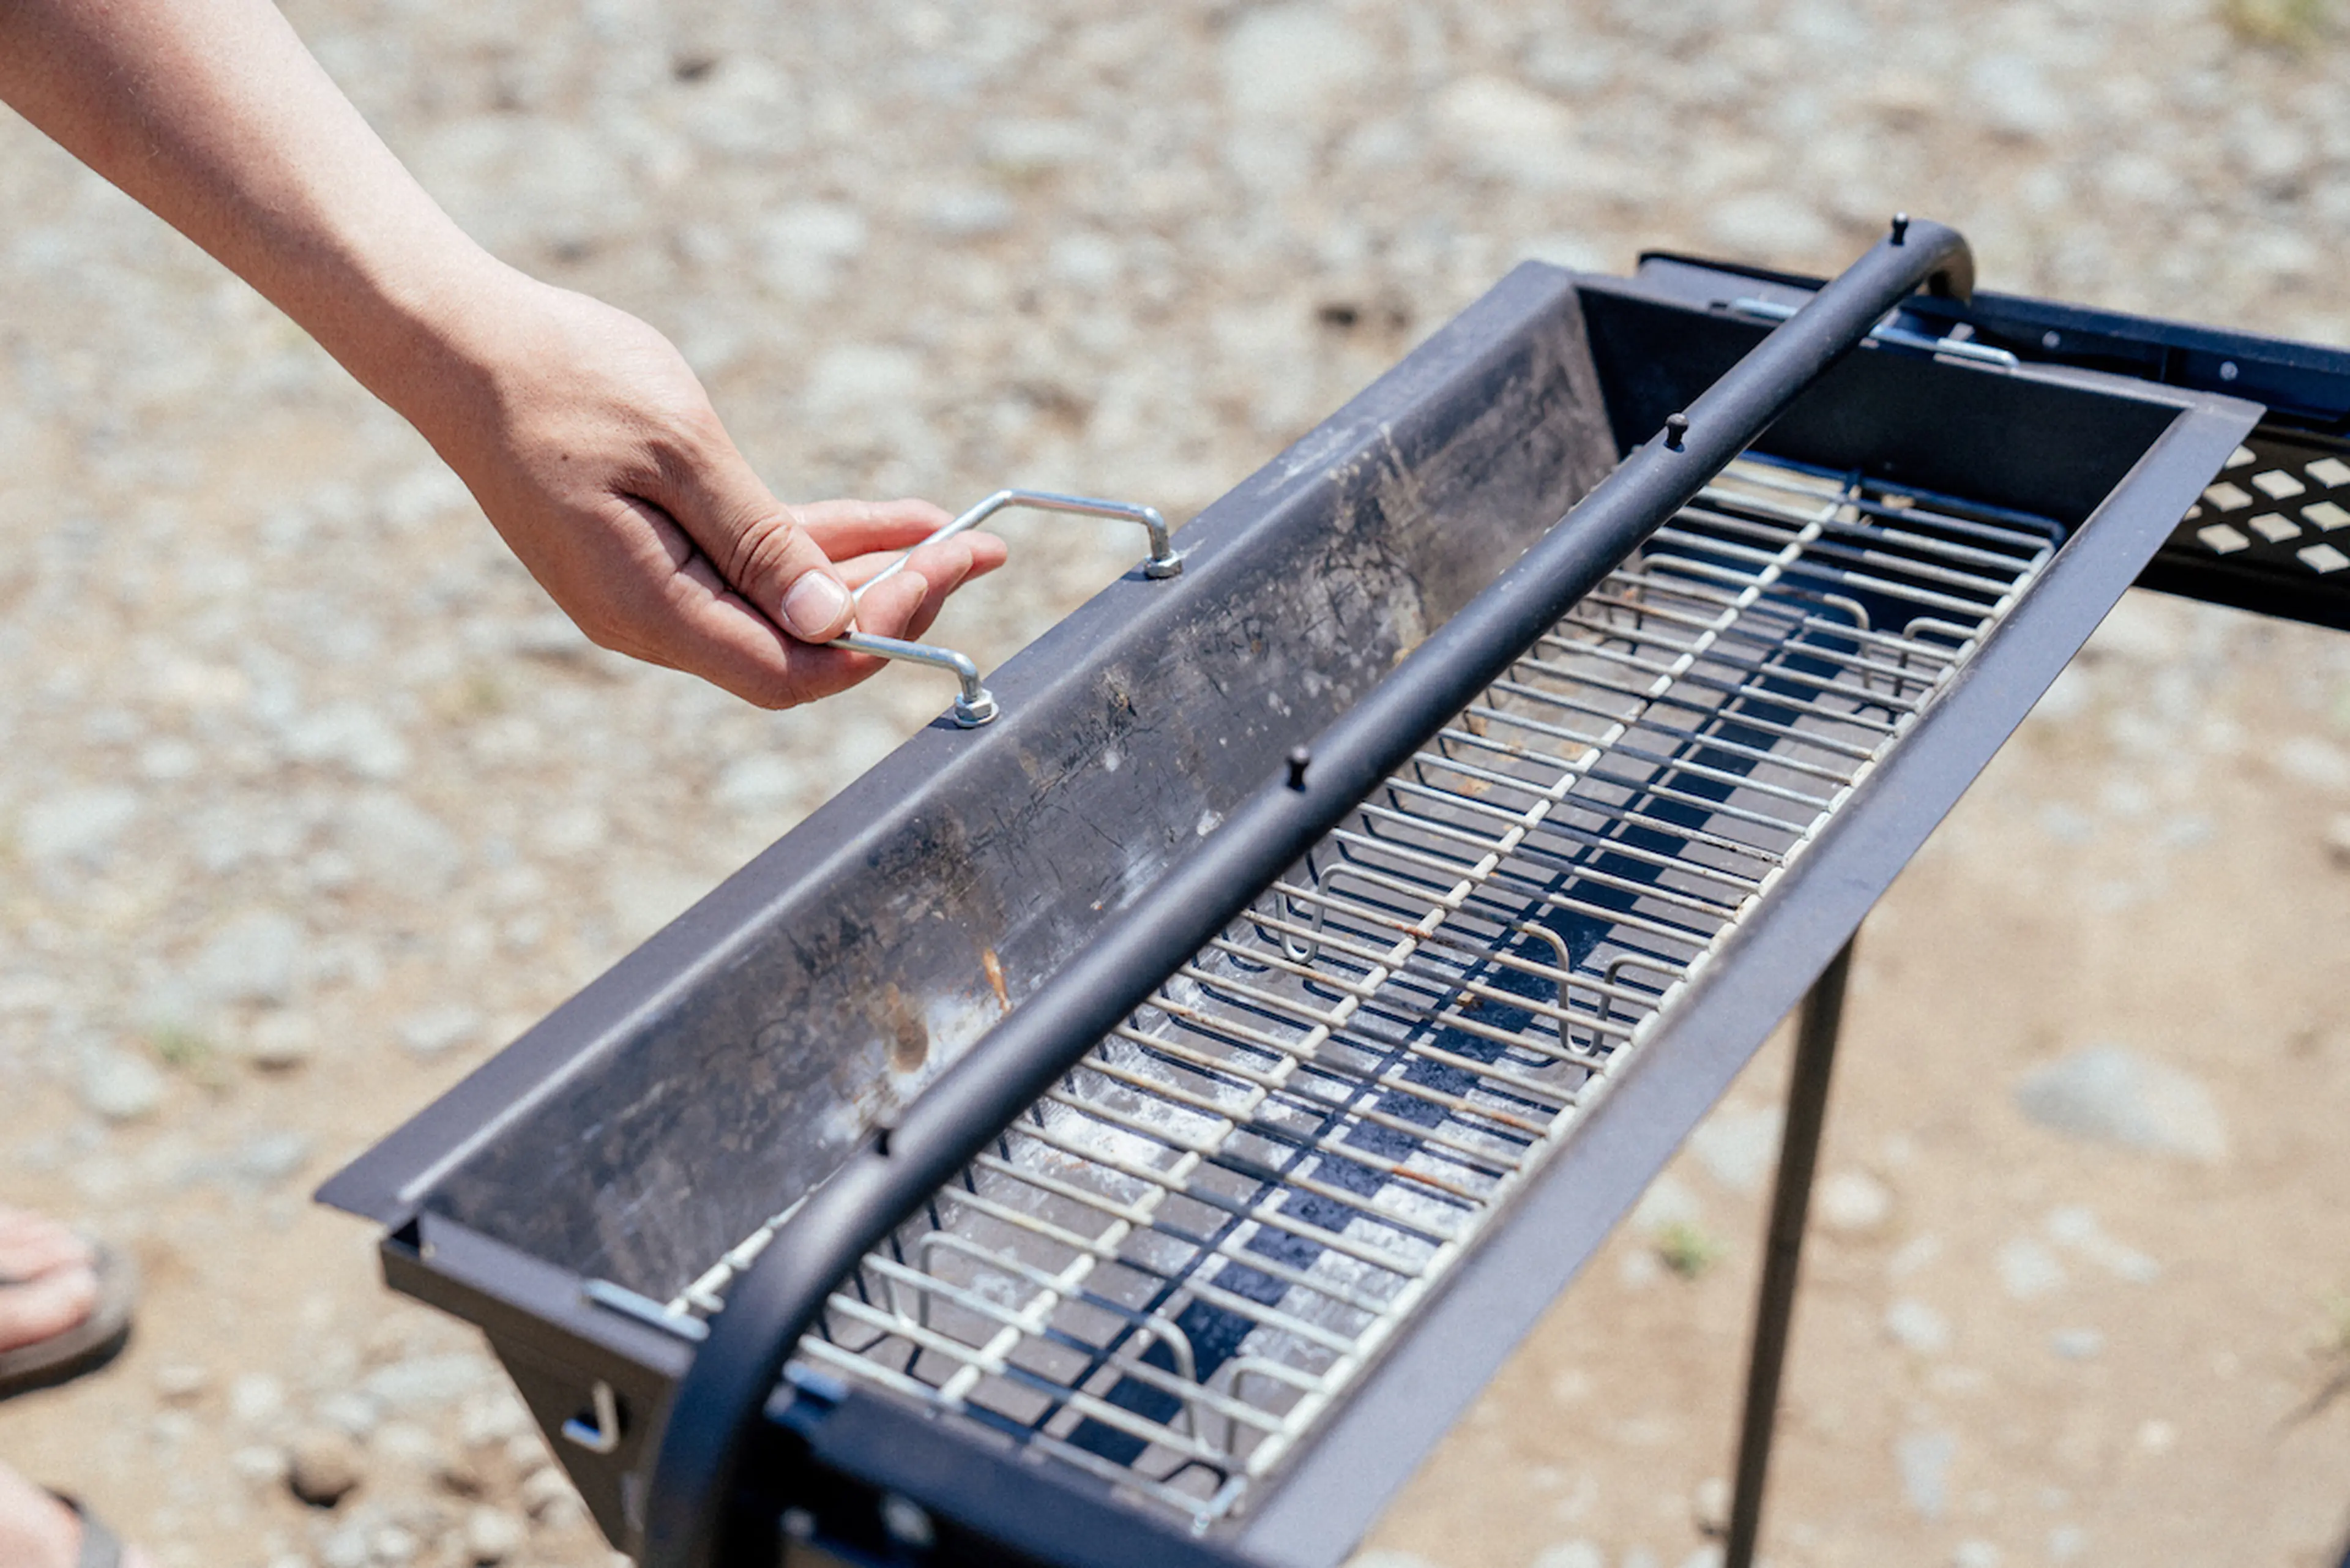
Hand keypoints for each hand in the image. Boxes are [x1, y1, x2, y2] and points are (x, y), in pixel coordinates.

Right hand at [411, 273, 1006, 708]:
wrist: (461, 344)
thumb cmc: (565, 381)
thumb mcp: (682, 452)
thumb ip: (762, 543)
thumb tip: (835, 620)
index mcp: (653, 612)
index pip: (794, 669)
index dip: (880, 638)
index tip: (946, 572)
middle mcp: (651, 622)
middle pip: (798, 647)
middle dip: (894, 603)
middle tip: (977, 550)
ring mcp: (651, 592)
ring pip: (783, 605)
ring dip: (868, 572)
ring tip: (953, 533)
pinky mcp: (653, 555)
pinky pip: (751, 566)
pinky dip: (818, 544)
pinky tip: (889, 519)